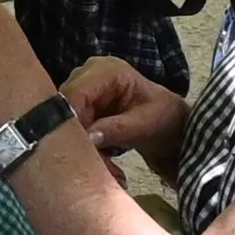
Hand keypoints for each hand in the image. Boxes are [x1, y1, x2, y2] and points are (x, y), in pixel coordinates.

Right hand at [66, 54, 188, 158]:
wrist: (169, 124)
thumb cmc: (165, 117)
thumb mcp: (146, 124)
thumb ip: (118, 128)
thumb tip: (89, 137)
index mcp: (107, 70)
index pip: (76, 92)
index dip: (71, 119)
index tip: (79, 147)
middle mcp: (88, 74)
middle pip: (65, 106)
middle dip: (76, 136)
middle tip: (93, 162)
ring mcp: (82, 90)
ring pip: (64, 120)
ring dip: (80, 144)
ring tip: (104, 164)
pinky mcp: (80, 106)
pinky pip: (71, 128)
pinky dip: (84, 146)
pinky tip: (101, 160)